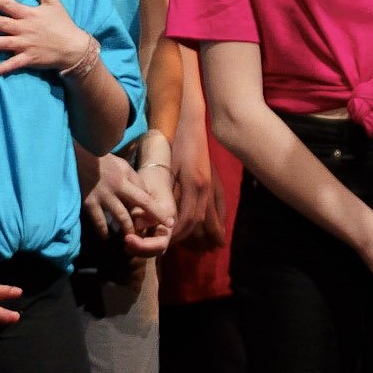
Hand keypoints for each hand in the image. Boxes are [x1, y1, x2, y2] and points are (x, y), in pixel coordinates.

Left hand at [0, 0, 92, 77]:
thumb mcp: (53, 3)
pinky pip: (14, 64)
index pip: (8, 5)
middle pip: (3, 24)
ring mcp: (26, 45)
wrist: (74, 48)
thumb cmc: (62, 24)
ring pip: (5, 44)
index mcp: (29, 14)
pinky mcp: (29, 59)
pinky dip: (3, 68)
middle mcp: (25, 29)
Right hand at [83, 153, 175, 257]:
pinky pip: (98, 220)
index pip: (145, 199)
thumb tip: (144, 194)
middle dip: (145, 224)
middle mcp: (116, 188)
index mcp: (125, 179)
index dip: (158, 212)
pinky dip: (103, 230)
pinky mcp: (88, 201)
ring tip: (129, 238)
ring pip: (119, 218)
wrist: (78, 152)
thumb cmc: (100, 157)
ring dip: (126, 229)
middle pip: (135, 210)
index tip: (169, 222)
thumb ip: (133, 180)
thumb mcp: (121, 165)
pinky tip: (106, 236)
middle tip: (150, 236)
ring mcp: (102, 196)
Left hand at [170, 114, 220, 250]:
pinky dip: (219, 220)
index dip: (177, 233)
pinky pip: (220, 207)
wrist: (193, 124)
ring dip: (210, 233)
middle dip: (191, 237)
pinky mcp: (215, 181)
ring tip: (208, 247)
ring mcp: (213, 185)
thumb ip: (162, 191)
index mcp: (192, 185)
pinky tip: (218, 229)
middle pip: (200, 221)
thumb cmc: (175, 143)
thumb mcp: (166, 167)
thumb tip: (152, 213)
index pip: (186, 218)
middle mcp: (205, 188)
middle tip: (181, 246)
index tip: (166, 241)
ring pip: (213, 216)